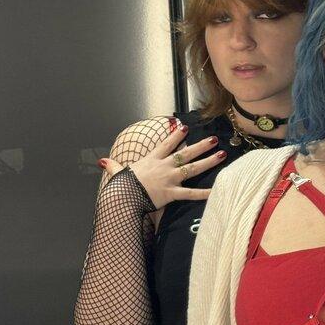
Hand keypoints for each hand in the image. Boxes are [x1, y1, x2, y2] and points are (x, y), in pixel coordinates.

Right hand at [101, 120, 226, 209]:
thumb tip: (103, 161)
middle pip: (186, 153)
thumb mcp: (117, 173)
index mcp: (151, 160)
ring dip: (209, 161)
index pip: (166, 144)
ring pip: (193, 168)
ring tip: (222, 154)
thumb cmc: (120, 187)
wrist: (122, 198)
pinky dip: (205, 193)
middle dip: (201, 145)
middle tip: (214, 139)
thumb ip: (114, 166)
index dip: (176, 135)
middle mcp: (164, 167)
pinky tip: (218, 190)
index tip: (185, 127)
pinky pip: (191, 193)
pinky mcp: (172, 193)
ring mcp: (169, 179)